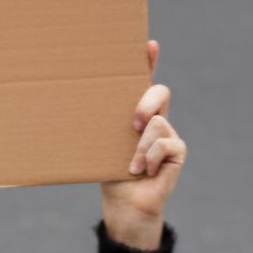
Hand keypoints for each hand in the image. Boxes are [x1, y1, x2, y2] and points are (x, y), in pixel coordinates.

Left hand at [100, 40, 187, 246]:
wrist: (125, 207)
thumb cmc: (110, 176)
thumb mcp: (102, 147)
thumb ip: (102, 128)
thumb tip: (75, 108)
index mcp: (136, 115)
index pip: (144, 82)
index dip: (148, 62)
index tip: (148, 45)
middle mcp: (155, 120)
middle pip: (159, 92)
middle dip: (147, 102)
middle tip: (133, 124)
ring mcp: (168, 135)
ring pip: (158, 124)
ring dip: (140, 149)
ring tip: (132, 167)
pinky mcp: (177, 152)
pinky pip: (166, 144)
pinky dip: (151, 159)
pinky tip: (146, 172)